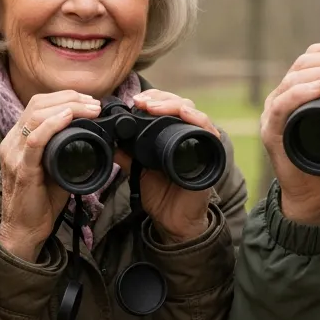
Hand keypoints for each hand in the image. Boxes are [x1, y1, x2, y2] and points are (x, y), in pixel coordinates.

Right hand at [0, 91, 102, 261]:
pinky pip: (34, 141)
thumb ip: (65, 149)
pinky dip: (52, 125)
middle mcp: (13, 142)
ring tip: (89, 109)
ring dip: (67, 107)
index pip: (38, 105)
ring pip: (35, 116)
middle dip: (69, 98)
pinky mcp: (22, 169)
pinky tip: (67, 117)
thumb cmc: (41, 200)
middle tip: (94, 104)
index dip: (64, 97)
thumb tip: (93, 135)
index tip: (89, 101)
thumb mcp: (54, 167)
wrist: (26, 230)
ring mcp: (14, 154)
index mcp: (19, 139)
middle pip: (37, 104)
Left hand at [124, 90, 222, 244]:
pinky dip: (197, 118)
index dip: (153, 99)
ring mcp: (201, 143)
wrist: (174, 220)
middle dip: (160, 99)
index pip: (167, 106)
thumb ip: (127, 153)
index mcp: (173, 135)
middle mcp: (189, 134)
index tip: (134, 101)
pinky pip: (208, 130)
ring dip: (174, 105)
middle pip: (180, 104)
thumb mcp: (139, 168)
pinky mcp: (211, 154)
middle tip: (141, 102)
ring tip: (153, 107)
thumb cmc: (162, 194)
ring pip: (193, 111)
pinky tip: (184, 113)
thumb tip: (108, 138)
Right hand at [260, 41, 319, 225]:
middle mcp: (286, 96)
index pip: (314, 57)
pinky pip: (282, 106)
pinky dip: (300, 93)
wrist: (318, 196)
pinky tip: (318, 88)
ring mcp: (276, 112)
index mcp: (303, 91)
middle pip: (304, 63)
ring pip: (294, 78)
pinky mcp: (272, 131)